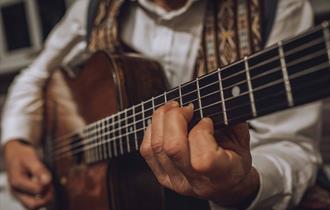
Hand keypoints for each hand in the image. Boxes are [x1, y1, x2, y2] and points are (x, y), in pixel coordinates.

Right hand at [4, 140, 52, 209]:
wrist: (14, 154)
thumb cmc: (22, 155)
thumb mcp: (31, 158)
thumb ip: (39, 170)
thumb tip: (47, 181)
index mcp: (17, 181)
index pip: (37, 190)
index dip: (48, 185)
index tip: (50, 178)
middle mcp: (16, 191)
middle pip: (32, 205)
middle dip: (46, 197)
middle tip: (52, 187)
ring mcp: (19, 195)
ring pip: (32, 206)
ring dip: (44, 199)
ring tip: (49, 187)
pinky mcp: (22, 195)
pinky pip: (32, 202)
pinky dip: (41, 198)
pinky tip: (46, 189)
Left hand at [140, 101, 258, 207]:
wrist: (226, 183)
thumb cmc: (235, 159)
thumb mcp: (242, 139)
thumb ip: (229, 117)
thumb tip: (212, 91)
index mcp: (222, 175)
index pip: (203, 159)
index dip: (202, 131)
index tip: (207, 120)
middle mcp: (195, 182)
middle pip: (172, 148)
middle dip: (175, 117)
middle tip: (186, 107)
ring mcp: (175, 181)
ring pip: (156, 146)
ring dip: (161, 119)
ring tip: (173, 109)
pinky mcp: (162, 176)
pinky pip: (147, 150)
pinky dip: (152, 130)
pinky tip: (163, 123)